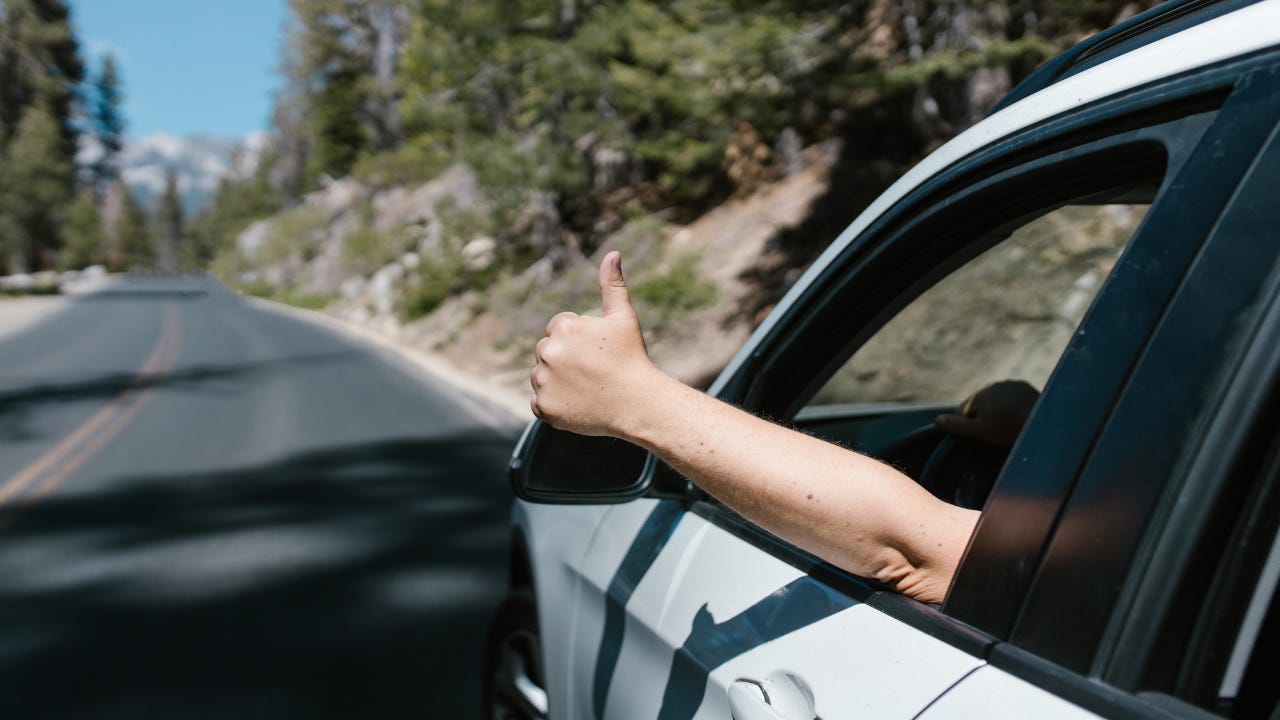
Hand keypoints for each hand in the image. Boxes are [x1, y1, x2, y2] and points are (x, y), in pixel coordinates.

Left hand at [530, 251, 661, 436]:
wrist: (638, 403)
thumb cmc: (632, 358)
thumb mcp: (623, 318)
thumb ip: (612, 285)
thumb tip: (612, 253)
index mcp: (563, 326)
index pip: (557, 329)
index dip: (578, 341)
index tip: (596, 352)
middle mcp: (548, 351)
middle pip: (547, 352)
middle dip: (565, 359)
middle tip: (593, 371)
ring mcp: (543, 381)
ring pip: (542, 376)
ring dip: (557, 381)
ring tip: (587, 388)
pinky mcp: (543, 407)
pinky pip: (540, 402)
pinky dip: (555, 404)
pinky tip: (578, 403)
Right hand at [934, 380, 1039, 447]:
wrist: (1045, 423)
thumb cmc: (1011, 430)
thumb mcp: (982, 432)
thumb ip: (958, 426)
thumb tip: (937, 420)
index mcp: (979, 395)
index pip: (962, 412)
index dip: (967, 426)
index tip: (980, 437)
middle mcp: (992, 384)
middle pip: (979, 404)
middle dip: (982, 417)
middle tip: (995, 433)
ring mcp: (1009, 383)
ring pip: (995, 400)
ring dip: (996, 410)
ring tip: (1007, 425)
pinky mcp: (1024, 386)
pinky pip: (1010, 396)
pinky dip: (1010, 405)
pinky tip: (1017, 416)